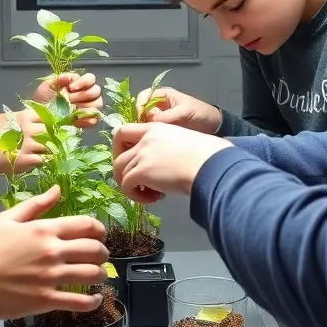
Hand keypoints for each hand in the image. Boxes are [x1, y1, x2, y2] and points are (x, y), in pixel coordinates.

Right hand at [0, 107, 44, 175]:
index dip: (50, 123)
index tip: (50, 130)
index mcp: (23, 117)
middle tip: (50, 143)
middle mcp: (28, 129)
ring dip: (49, 150)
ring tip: (45, 153)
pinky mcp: (26, 160)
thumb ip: (21, 117)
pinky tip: (38, 161)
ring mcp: (28, 145)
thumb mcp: (5, 120)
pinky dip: (43, 161)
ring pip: (50, 146)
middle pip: (50, 131)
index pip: (46, 116)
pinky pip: (44, 160)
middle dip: (52, 137)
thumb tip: (35, 115)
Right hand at [0, 187, 109, 318]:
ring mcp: (51, 277)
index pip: (86, 226)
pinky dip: (92, 302)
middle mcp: (52, 252)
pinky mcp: (45, 301)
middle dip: (103, 253)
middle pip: (94, 250)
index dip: (99, 230)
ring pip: (91, 275)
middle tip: (101, 256)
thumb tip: (57, 190)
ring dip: (100, 275)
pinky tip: (95, 300)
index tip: (99, 235)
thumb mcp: (6, 219)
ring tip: (99, 276)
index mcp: (44, 229)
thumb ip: (35, 204)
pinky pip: (79, 302)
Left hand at [33, 72, 102, 127]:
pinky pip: (94, 120)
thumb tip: (71, 78)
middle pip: (96, 91)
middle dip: (83, 95)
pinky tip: (76, 120)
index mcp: (78, 83)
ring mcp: (88, 108)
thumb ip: (60, 79)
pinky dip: (87, 120)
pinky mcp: (87, 120)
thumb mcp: (48, 85)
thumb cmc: (43, 98)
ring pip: (98, 104)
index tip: (71, 88)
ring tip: (72, 110)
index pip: (90, 78)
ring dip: (85, 106)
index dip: (83, 82)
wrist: (39, 116)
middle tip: (69, 100)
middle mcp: (86, 94)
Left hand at [113, 122, 231, 202]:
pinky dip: (136, 196)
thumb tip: (164, 166)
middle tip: (136, 183)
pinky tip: (153, 198)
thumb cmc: (206, 155)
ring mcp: (142, 154)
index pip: (122, 131)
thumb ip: (165, 148)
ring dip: (132, 187)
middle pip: (117, 155)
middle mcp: (144, 139)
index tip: (131, 161)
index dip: (120, 148)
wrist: (210, 163)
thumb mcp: (181, 142)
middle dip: (122, 172)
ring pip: (120, 172)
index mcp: (154, 128)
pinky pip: (126, 186)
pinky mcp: (142, 171)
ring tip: (150, 194)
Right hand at [136, 86, 221, 132]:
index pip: (144, 96)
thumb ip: (167, 116)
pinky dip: (149, 134)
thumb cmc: (200, 113)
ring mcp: (160, 116)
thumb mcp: (184, 113)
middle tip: (141, 130)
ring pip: (144, 121)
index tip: (140, 118)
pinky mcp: (163, 128)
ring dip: (143, 128)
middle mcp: (159, 105)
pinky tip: (151, 141)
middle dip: (139, 119)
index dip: (139, 106)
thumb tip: (150, 122)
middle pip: (141, 110)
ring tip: (145, 137)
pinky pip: (151, 129)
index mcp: (163, 95)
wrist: (213, 125)